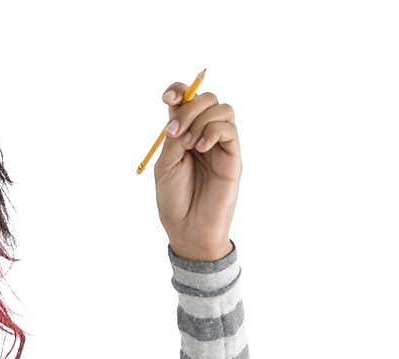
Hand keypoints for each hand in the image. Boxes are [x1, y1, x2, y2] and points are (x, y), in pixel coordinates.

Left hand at [154, 83, 241, 259]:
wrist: (188, 228)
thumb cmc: (174, 200)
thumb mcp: (165, 165)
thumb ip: (173, 137)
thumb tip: (182, 109)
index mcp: (183, 134)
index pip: (186, 100)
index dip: (178, 91)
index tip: (167, 98)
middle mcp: (203, 135)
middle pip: (206, 99)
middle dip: (189, 108)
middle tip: (176, 132)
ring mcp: (220, 145)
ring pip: (222, 109)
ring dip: (201, 120)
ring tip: (190, 145)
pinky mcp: (233, 157)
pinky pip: (229, 129)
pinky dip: (213, 131)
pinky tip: (201, 148)